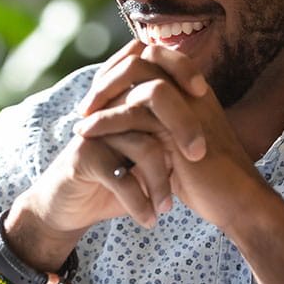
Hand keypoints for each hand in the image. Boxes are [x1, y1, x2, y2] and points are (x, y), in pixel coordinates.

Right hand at [5, 42, 200, 262]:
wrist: (70, 207)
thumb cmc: (115, 179)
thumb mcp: (145, 157)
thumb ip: (168, 137)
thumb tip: (213, 128)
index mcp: (124, 99)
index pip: (154, 64)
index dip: (181, 68)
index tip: (204, 94)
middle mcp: (109, 108)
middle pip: (153, 99)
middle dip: (183, 128)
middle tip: (197, 156)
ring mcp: (95, 130)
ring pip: (144, 146)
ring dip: (161, 182)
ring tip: (167, 208)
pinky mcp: (83, 156)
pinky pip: (122, 177)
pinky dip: (140, 203)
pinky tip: (149, 219)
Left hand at [74, 42, 265, 230]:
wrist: (237, 203)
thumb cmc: (208, 179)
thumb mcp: (178, 143)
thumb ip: (158, 123)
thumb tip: (125, 113)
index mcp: (193, 89)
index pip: (153, 55)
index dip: (121, 68)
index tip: (99, 93)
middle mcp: (192, 89)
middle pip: (143, 56)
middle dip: (108, 76)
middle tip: (86, 104)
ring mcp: (188, 104)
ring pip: (137, 76)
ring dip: (103, 93)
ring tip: (82, 117)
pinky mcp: (180, 128)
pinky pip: (135, 111)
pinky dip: (105, 120)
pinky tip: (86, 133)